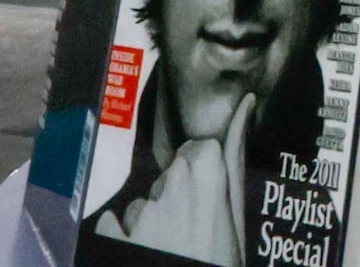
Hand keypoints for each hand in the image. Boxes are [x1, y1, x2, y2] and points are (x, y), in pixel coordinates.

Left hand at [116, 107, 252, 258]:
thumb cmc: (219, 261)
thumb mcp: (239, 217)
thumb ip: (236, 160)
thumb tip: (244, 108)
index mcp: (204, 177)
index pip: (200, 150)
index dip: (207, 170)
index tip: (214, 191)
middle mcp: (168, 189)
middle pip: (173, 177)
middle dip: (181, 194)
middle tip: (198, 227)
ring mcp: (138, 217)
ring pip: (146, 204)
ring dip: (155, 220)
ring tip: (174, 247)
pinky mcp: (115, 240)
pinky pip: (115, 226)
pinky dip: (124, 236)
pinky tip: (142, 251)